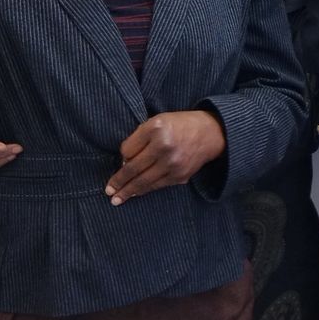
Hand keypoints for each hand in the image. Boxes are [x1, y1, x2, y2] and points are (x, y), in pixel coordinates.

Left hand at [106, 110, 226, 203]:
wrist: (210, 133)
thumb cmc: (179, 125)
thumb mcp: (157, 120)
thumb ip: (139, 138)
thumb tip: (125, 162)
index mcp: (156, 129)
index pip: (128, 149)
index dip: (122, 156)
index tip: (122, 160)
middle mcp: (164, 147)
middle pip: (134, 169)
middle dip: (119, 181)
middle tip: (108, 191)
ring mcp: (173, 164)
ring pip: (144, 182)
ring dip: (129, 191)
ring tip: (117, 198)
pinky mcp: (180, 176)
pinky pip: (157, 186)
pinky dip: (145, 190)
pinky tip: (136, 193)